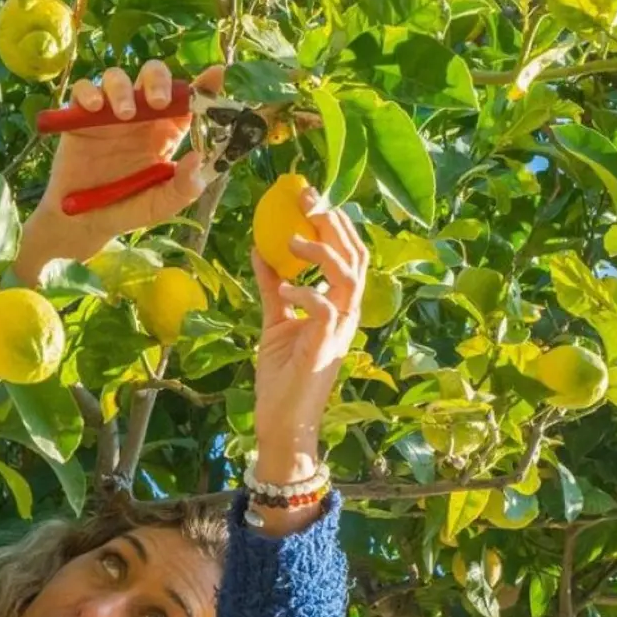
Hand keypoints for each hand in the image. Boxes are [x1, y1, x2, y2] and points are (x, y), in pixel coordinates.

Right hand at [14, 61, 225, 283]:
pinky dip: (88, 92)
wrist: (86, 222)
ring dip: (123, 89)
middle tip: (159, 102)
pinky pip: (83, 91)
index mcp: (166, 130)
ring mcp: (110, 114)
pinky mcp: (81, 118)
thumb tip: (197, 158)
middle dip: (158, 80)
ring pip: (117, 78)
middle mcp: (141, 116)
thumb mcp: (162, 205)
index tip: (216, 75)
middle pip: (152, 76)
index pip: (188, 99)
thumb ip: (184, 188)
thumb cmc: (129, 208)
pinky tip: (94, 108)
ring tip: (125, 115)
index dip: (204, 85)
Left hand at [249, 182, 368, 483]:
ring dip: (321, 252)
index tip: (309, 195)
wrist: (281, 421)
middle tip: (307, 197)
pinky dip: (305, 293)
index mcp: (339, 306)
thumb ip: (273, 287)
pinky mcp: (325, 348)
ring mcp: (340, 331)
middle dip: (334, 222)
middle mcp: (347, 314)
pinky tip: (285, 288)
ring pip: (349, 277)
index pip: (349, 254)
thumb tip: (259, 248)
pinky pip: (324, 309)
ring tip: (291, 240)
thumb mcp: (275, 321)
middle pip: (356, 257)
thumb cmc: (282, 376)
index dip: (334, 222)